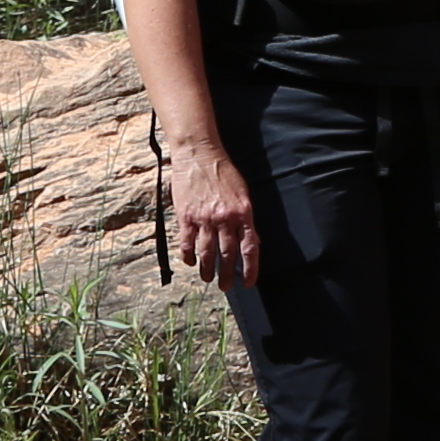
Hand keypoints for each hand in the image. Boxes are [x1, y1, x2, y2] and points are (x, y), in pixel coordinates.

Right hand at [168, 135, 258, 290]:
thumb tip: (253, 241)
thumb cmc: (223, 173)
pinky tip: (190, 262)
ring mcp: (205, 219)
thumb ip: (246, 219)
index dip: (250, 268)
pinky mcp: (186, 217)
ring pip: (207, 253)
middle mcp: (225, 218)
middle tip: (226, 286)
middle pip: (227, 255)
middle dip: (227, 275)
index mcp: (243, 212)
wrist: (199, 154)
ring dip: (207, 269)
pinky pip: (187, 244)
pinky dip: (188, 256)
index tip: (248, 282)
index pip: (250, 247)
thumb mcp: (243, 194)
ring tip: (208, 278)